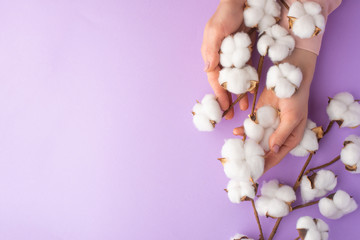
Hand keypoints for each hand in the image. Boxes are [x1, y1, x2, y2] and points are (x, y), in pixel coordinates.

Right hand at [201, 0, 248, 119]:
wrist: (241, 0)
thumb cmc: (226, 13)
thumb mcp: (215, 31)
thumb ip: (211, 51)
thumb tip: (207, 71)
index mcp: (212, 54)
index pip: (214, 78)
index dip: (218, 94)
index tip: (223, 108)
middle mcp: (221, 57)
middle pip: (225, 82)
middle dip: (228, 98)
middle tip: (232, 114)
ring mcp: (233, 55)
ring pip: (236, 79)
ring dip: (239, 93)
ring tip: (244, 107)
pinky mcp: (244, 51)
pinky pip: (246, 70)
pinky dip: (248, 80)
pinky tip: (252, 89)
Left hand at [234, 48, 317, 170]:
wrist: (289, 76)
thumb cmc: (296, 98)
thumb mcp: (292, 118)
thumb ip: (282, 134)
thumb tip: (272, 150)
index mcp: (290, 139)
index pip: (276, 157)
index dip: (265, 166)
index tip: (253, 174)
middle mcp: (279, 135)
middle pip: (264, 151)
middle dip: (252, 158)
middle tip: (239, 165)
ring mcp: (269, 126)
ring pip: (256, 140)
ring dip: (246, 145)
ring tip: (235, 152)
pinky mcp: (260, 116)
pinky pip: (251, 127)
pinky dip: (244, 130)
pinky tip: (236, 132)